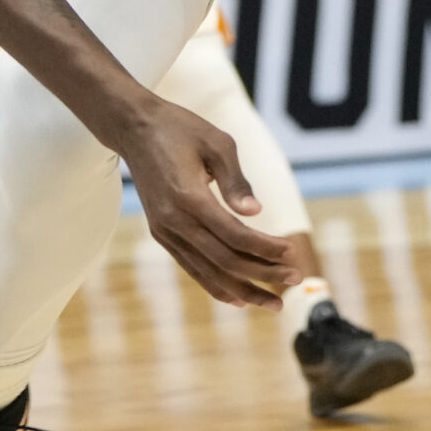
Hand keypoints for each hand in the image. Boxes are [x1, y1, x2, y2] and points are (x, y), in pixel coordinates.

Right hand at [116, 97, 300, 307]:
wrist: (134, 128)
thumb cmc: (180, 129)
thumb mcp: (216, 142)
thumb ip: (235, 180)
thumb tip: (256, 213)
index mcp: (188, 197)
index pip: (234, 235)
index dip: (265, 248)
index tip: (292, 252)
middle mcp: (173, 221)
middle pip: (224, 261)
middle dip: (262, 274)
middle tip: (295, 279)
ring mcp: (165, 231)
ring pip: (208, 272)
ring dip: (243, 290)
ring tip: (273, 302)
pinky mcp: (162, 233)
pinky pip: (192, 267)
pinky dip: (216, 285)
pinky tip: (239, 297)